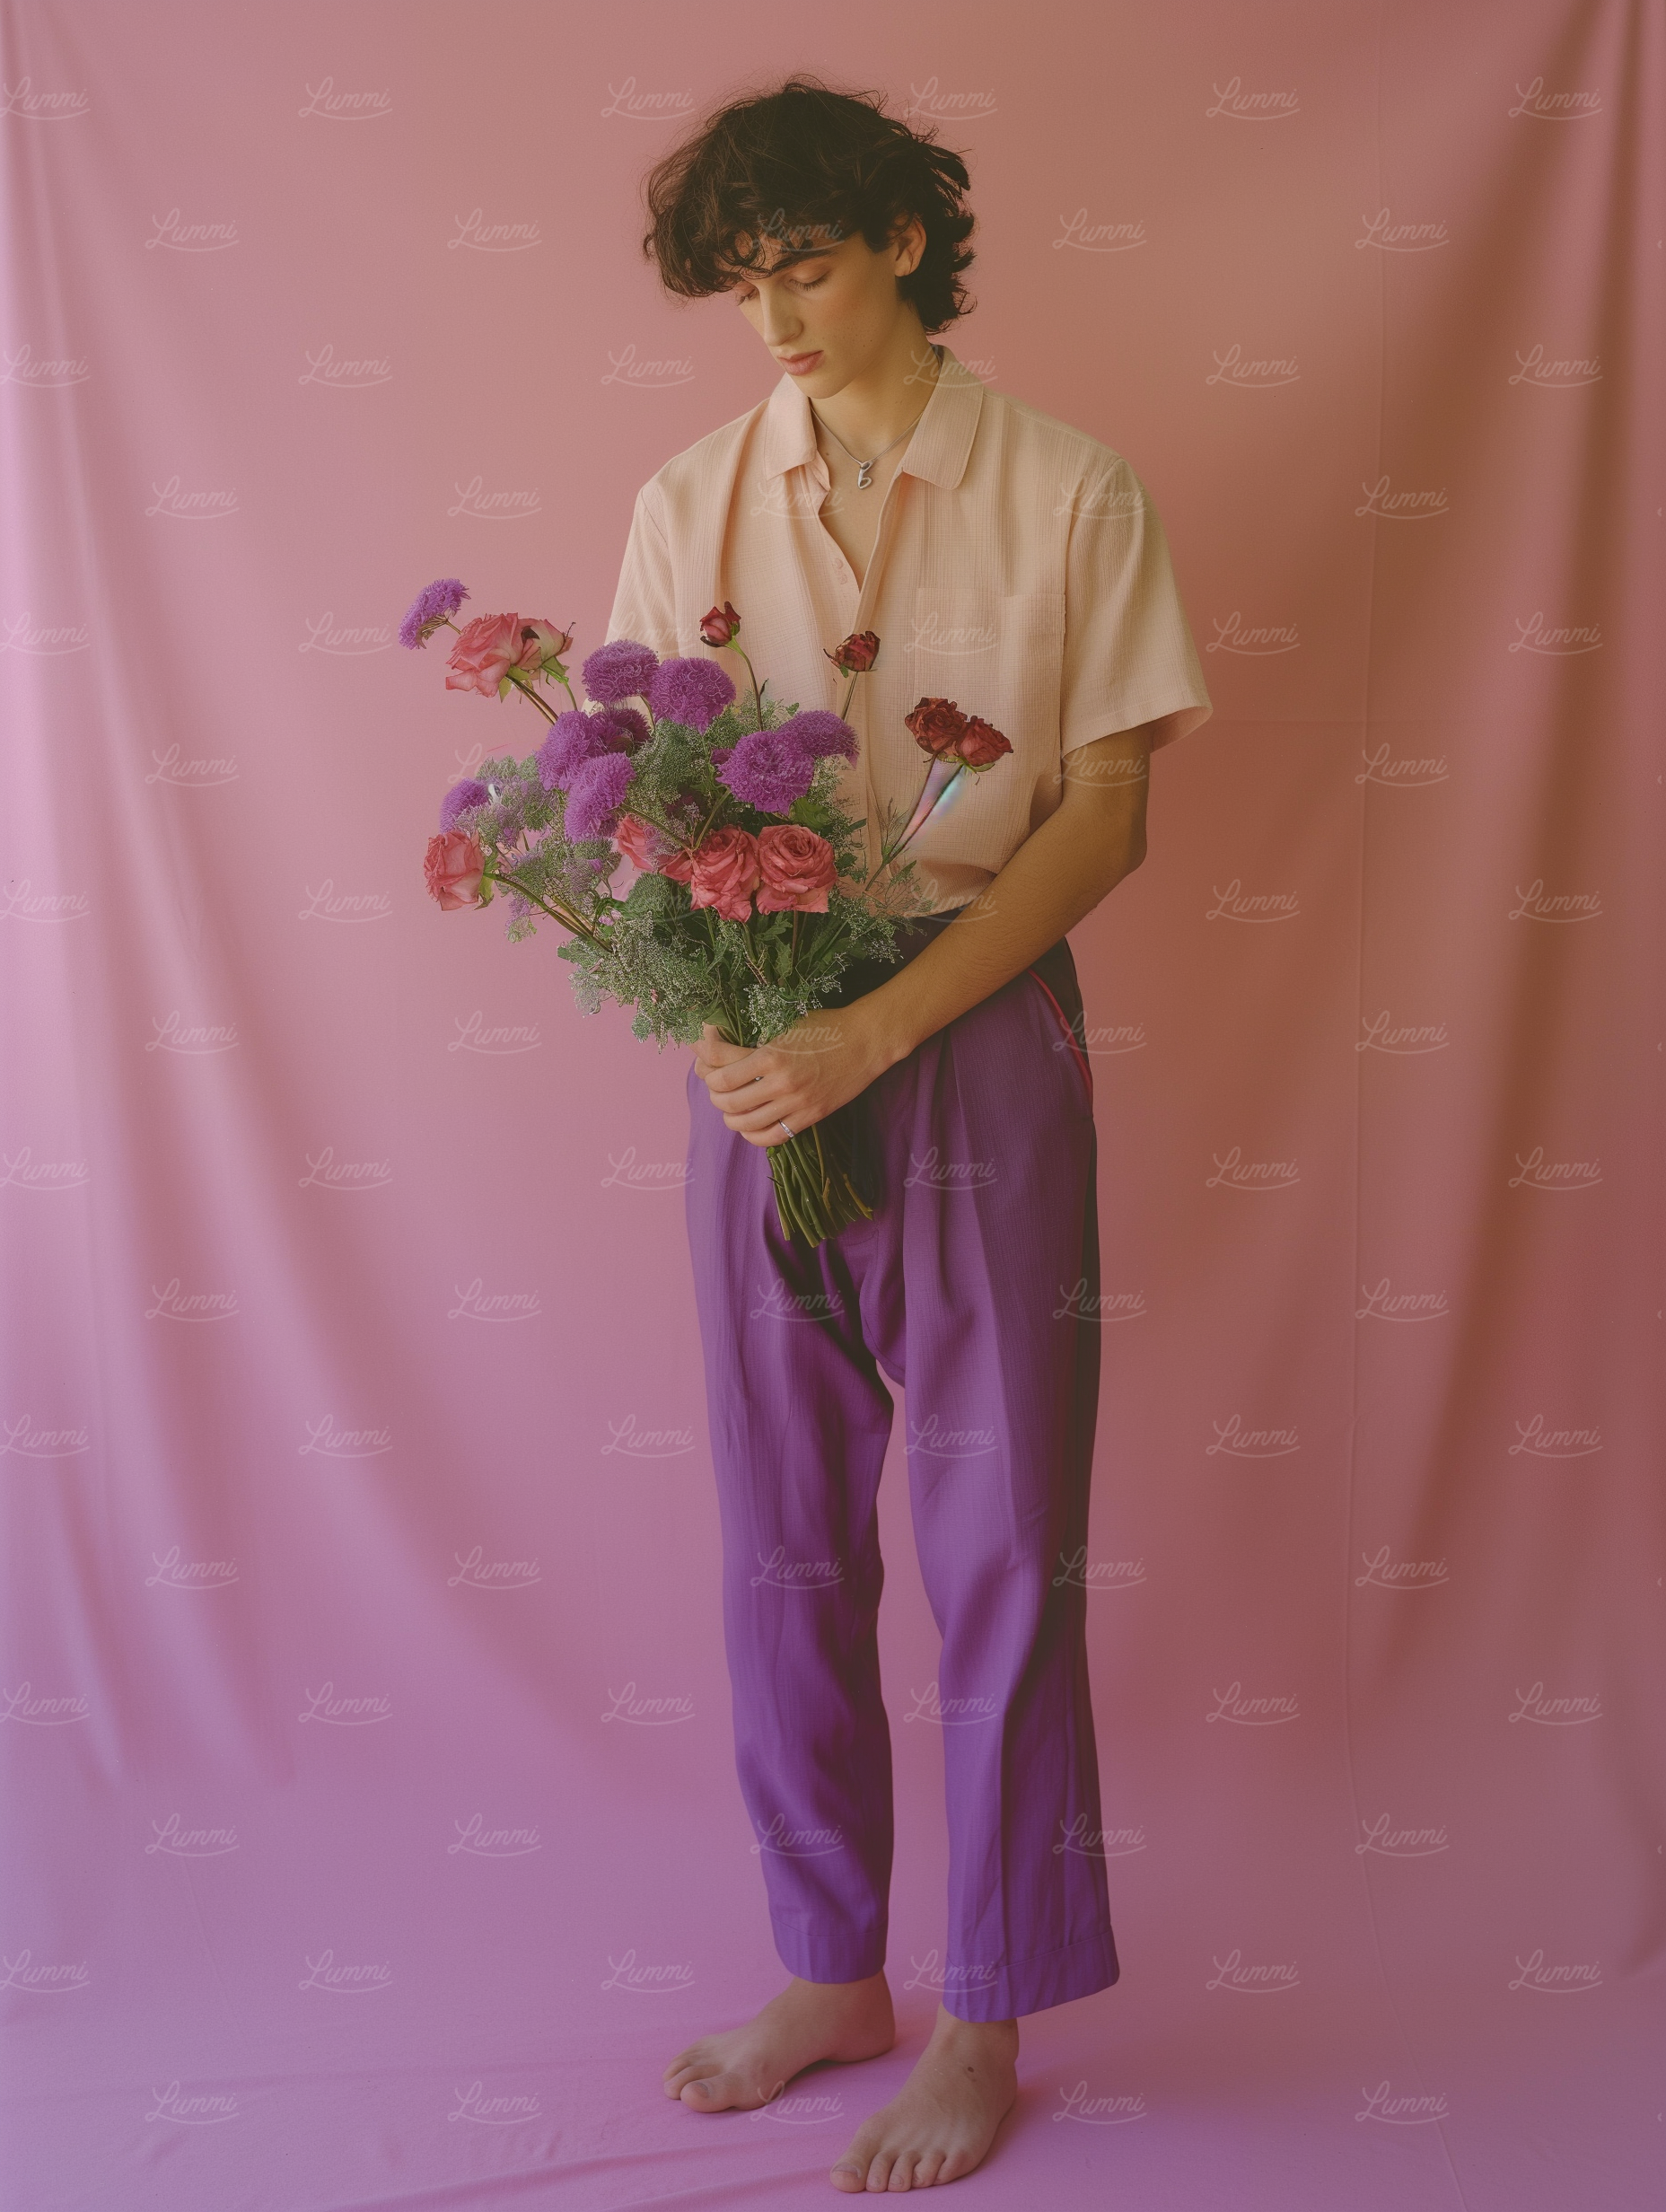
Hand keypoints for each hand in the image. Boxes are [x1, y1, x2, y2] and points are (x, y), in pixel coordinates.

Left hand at [693, 1003, 898, 1147]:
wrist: (866, 1041)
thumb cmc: (826, 1025)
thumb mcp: (785, 1021)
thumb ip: (754, 1037)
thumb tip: (716, 1042)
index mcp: (771, 1053)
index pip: (718, 1062)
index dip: (701, 1053)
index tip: (700, 1046)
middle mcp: (780, 1082)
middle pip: (724, 1097)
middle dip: (711, 1087)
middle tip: (713, 1077)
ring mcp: (795, 1104)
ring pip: (742, 1121)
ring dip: (727, 1113)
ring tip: (728, 1102)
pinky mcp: (808, 1118)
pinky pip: (769, 1137)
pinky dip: (750, 1134)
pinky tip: (747, 1123)